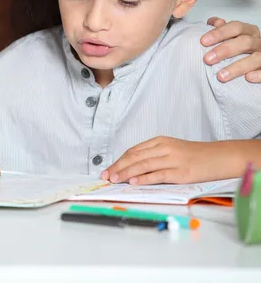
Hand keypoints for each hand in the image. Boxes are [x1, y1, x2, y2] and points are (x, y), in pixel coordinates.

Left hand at [101, 136, 239, 184]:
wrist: (217, 157)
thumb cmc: (193, 156)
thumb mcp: (171, 150)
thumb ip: (154, 156)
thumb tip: (132, 168)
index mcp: (159, 141)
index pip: (133, 151)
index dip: (119, 161)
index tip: (107, 170)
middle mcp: (164, 148)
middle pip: (135, 157)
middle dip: (118, 167)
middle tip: (106, 176)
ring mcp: (172, 159)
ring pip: (143, 165)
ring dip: (126, 173)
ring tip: (115, 179)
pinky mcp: (180, 172)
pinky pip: (158, 174)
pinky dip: (144, 178)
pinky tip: (134, 182)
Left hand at [201, 17, 260, 82]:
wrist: (256, 63)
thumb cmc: (242, 49)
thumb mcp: (233, 37)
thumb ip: (222, 29)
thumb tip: (214, 22)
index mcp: (249, 31)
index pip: (236, 27)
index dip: (219, 33)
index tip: (203, 41)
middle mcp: (258, 42)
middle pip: (244, 42)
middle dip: (225, 50)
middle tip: (208, 59)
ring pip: (255, 59)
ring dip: (237, 67)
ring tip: (221, 76)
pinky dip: (258, 74)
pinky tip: (248, 78)